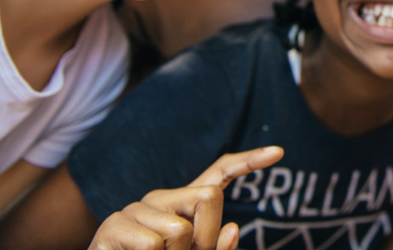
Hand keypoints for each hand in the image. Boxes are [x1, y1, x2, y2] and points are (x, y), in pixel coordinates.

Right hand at [87, 146, 282, 249]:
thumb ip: (214, 248)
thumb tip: (233, 230)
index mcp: (182, 206)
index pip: (219, 174)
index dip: (248, 161)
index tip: (279, 152)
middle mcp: (160, 199)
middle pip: (209, 198)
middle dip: (207, 238)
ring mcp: (135, 209)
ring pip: (180, 231)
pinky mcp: (113, 225)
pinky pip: (152, 245)